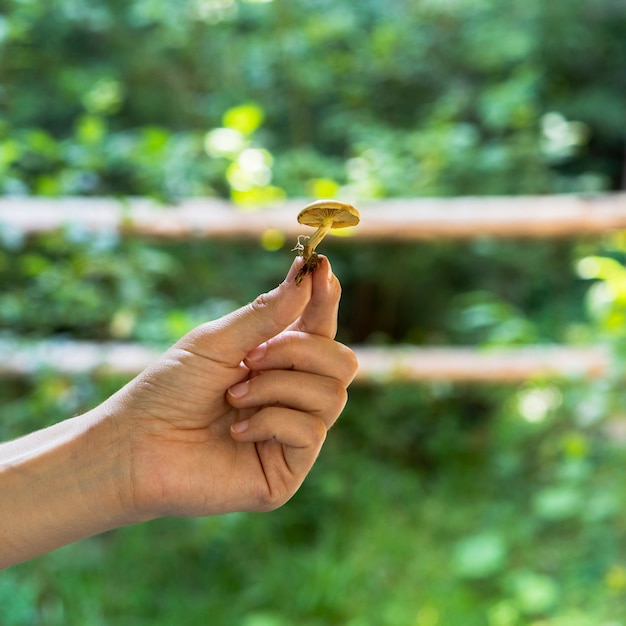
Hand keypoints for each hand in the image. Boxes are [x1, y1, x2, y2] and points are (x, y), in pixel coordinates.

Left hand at [107, 255, 357, 519]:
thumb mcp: (217, 343)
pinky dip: (271, 420)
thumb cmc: (170, 389)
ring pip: (331, 394)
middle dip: (299, 351)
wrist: (135, 446)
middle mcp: (294, 397)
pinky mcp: (288, 470)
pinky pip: (310, 430)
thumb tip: (306, 276)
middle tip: (251, 358)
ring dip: (276, 386)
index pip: (321, 327)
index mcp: (279, 362)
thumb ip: (265, 314)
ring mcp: (294, 434)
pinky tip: (236, 430)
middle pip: (342, 362)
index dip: (326, 299)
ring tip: (234, 397)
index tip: (321, 269)